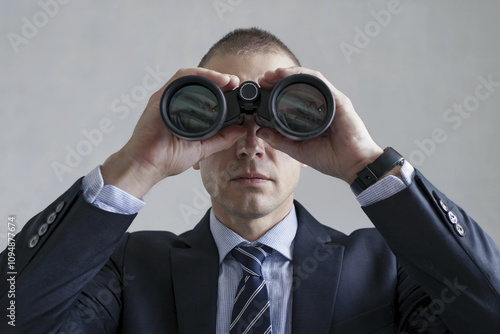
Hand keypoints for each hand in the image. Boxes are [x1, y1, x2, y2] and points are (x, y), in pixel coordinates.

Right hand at [101, 68, 245, 197]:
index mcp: (182, 111)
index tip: (236, 90)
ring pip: (190, 77)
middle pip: (197, 82)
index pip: (203, 93)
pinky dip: (197, 76)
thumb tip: (241, 131)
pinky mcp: (160, 98)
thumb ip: (222, 139)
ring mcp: (165, 98)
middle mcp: (173, 102)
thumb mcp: (203, 148)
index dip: (221, 89)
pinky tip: (213, 80)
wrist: (146, 165)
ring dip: (211, 75)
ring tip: (228, 80)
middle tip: (235, 82)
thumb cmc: (167, 159)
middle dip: (218, 78)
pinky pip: (179, 80)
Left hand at [257, 66, 383, 183]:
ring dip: (289, 74)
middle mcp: (322, 105)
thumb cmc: (331, 158)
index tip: (262, 89)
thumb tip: (260, 131)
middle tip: (263, 79)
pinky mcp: (338, 100)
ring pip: (308, 79)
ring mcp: (330, 101)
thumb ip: (279, 140)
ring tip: (272, 74)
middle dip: (279, 79)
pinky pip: (319, 82)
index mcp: (313, 116)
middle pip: (299, 85)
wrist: (352, 165)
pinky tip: (289, 75)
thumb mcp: (297, 149)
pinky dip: (303, 76)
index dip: (276, 91)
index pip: (293, 97)